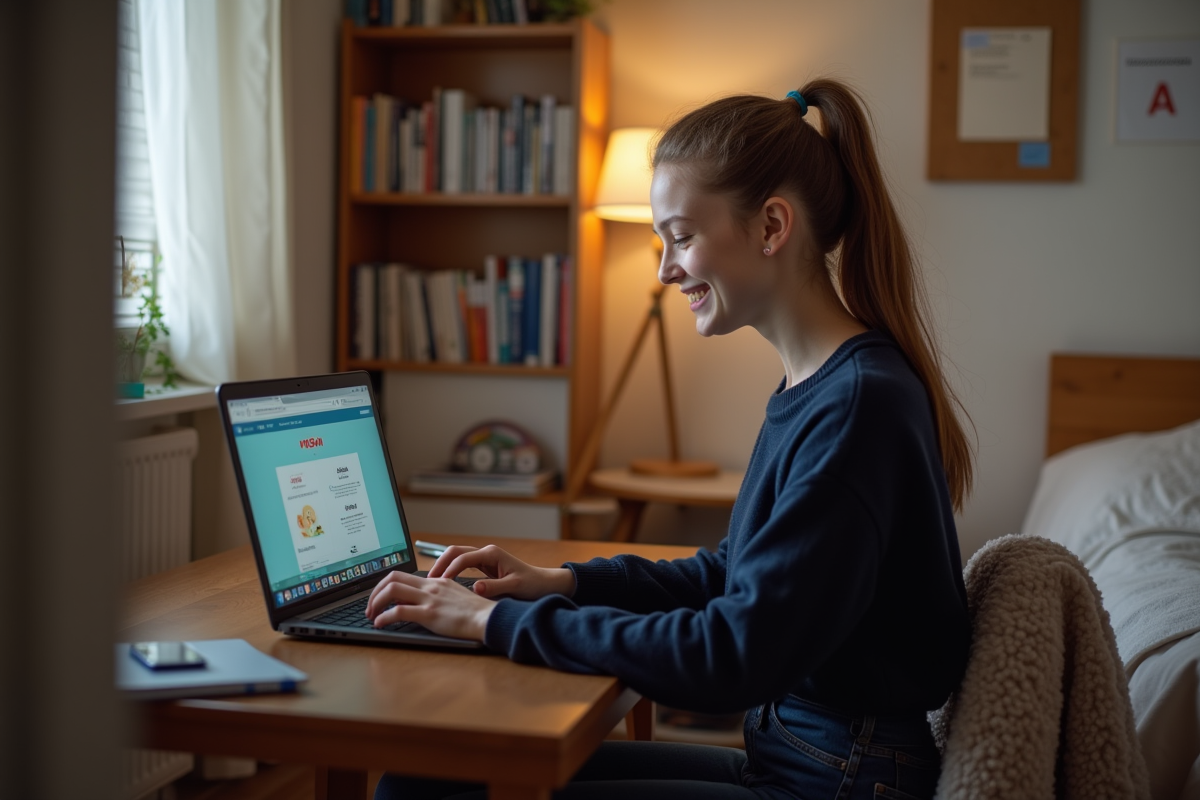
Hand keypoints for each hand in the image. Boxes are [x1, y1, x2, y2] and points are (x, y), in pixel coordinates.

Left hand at [365, 572, 494, 640]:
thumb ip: (438, 594)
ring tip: (371, 615)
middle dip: (375, 592)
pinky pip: (399, 611)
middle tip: (370, 607)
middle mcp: (430, 586)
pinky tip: (380, 624)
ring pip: (392, 591)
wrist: (488, 618)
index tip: (379, 598)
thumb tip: (421, 601)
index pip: (402, 575)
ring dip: (375, 603)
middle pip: (392, 578)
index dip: (384, 585)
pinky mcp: (429, 614)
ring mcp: (429, 599)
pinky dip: (384, 617)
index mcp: (436, 581)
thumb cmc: (476, 612)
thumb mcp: (455, 596)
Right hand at [427, 544, 575, 600]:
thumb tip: (476, 588)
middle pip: (455, 552)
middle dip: (439, 563)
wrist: (545, 584)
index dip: (448, 570)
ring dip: (443, 566)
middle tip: (428, 580)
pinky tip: (443, 583)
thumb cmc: (533, 584)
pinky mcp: (484, 566)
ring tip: (431, 582)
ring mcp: (485, 558)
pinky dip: (450, 570)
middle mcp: (486, 553)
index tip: (439, 583)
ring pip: (457, 556)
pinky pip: (462, 564)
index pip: (463, 558)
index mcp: (492, 554)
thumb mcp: (515, 587)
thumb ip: (494, 587)